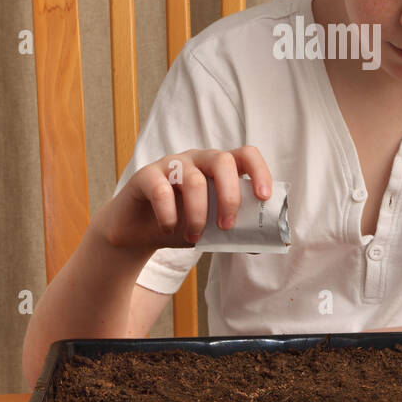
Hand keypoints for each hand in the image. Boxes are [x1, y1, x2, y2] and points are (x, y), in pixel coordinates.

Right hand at [95, 147, 272, 252]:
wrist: (137, 233)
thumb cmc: (180, 225)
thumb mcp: (211, 231)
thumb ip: (234, 233)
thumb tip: (261, 246)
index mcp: (218, 168)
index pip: (245, 155)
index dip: (259, 172)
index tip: (263, 198)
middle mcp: (197, 159)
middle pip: (222, 160)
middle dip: (229, 196)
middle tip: (226, 226)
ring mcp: (171, 164)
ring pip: (192, 180)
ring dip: (198, 215)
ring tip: (194, 237)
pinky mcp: (146, 175)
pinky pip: (161, 191)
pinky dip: (169, 217)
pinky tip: (168, 230)